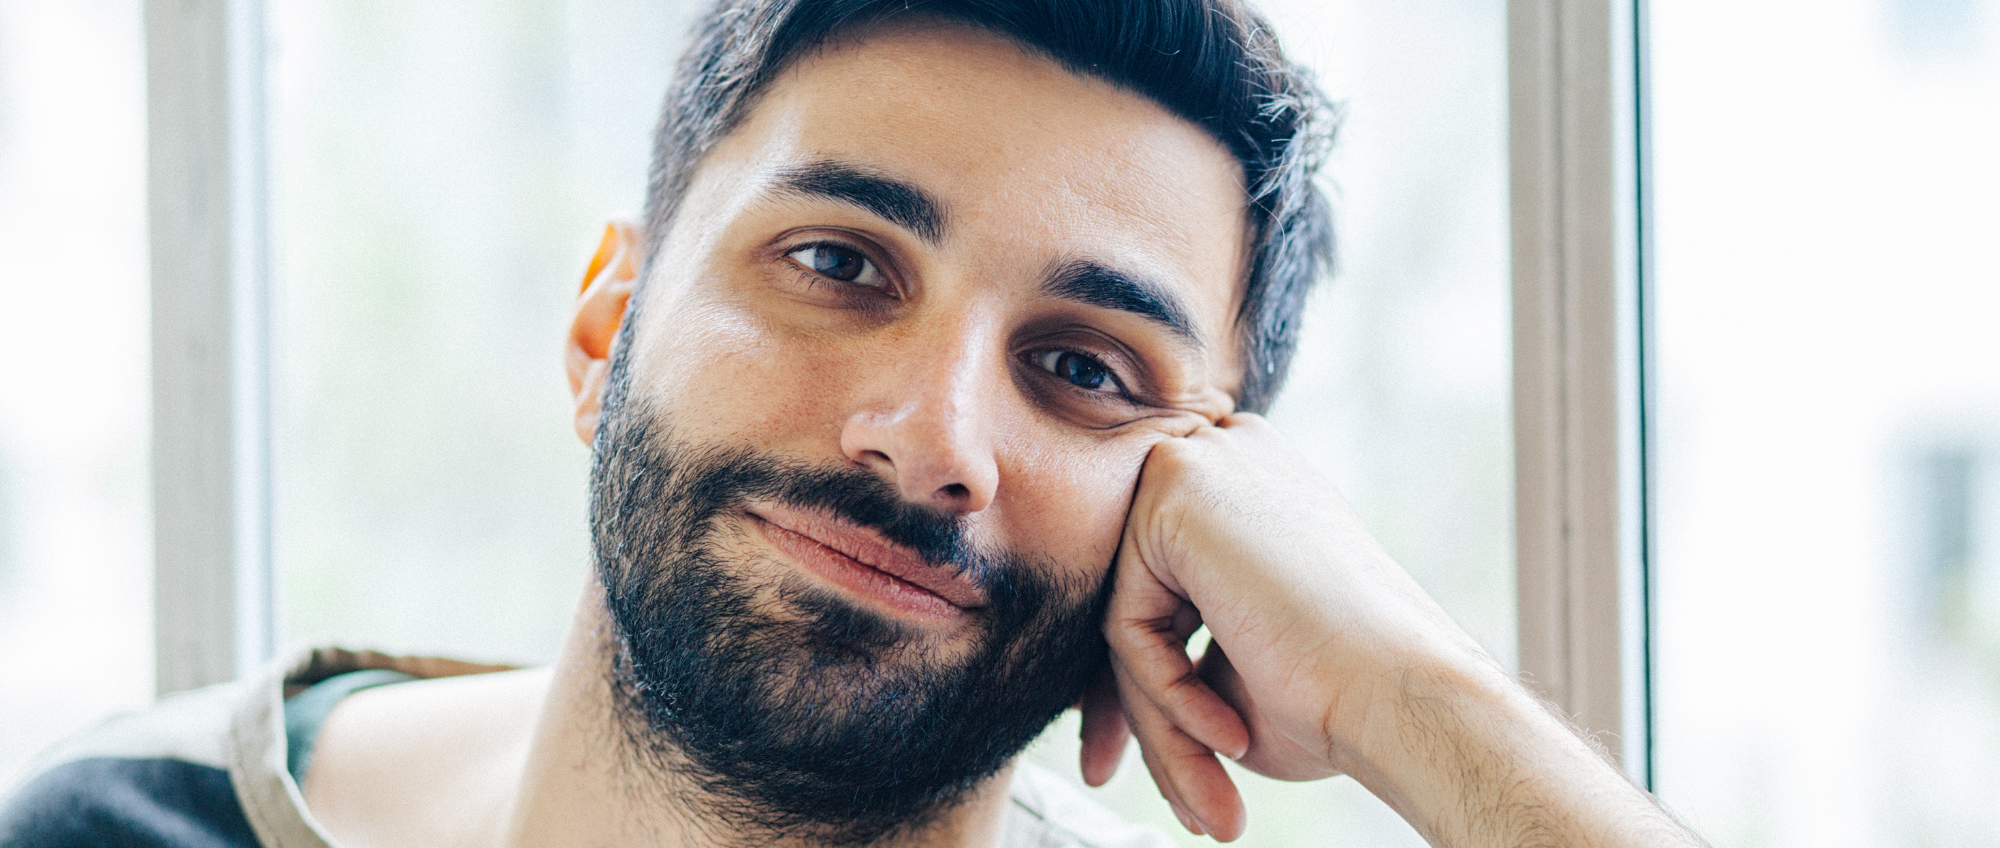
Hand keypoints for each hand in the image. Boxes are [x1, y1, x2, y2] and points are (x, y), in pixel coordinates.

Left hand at [1085, 413, 1481, 838]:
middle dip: (1134, 708)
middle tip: (1128, 788)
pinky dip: (1167, 695)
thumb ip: (1169, 655)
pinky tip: (1229, 733)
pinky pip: (1127, 621)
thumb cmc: (1340, 696)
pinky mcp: (1173, 488)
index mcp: (1246, 490)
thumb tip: (1092, 702)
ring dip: (1161, 724)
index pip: (1160, 588)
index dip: (1146, 683)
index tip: (1120, 762)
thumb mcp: (1235, 675)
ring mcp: (1198, 464)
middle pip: (1136, 601)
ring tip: (1207, 800)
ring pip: (1128, 619)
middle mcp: (1222, 457)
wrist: (1404, 694)